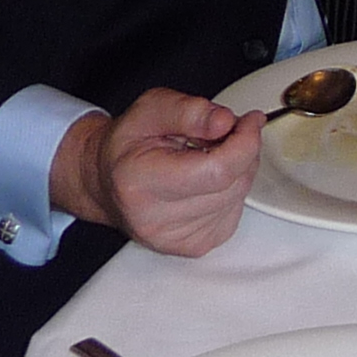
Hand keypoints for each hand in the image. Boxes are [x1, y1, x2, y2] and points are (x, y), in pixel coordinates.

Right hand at [51, 87, 258, 257]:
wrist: (106, 183)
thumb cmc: (127, 146)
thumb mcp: (150, 109)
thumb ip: (189, 111)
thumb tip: (226, 122)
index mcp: (140, 182)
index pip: (217, 171)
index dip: (244, 142)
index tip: (250, 121)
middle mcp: (156, 219)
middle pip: (233, 184)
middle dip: (241, 150)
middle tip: (221, 133)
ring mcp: (176, 240)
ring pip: (238, 197)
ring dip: (237, 169)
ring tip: (206, 156)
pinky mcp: (194, 247)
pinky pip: (234, 211)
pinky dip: (230, 189)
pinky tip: (206, 179)